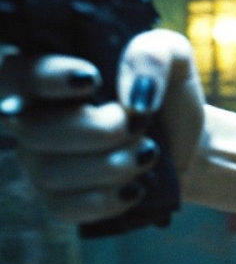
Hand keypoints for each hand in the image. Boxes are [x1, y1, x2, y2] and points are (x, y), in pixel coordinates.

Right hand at [0, 29, 204, 223]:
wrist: (189, 141)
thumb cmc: (167, 92)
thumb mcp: (171, 56)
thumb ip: (151, 56)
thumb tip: (133, 96)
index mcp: (49, 74)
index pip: (18, 75)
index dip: (47, 78)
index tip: (92, 80)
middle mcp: (33, 118)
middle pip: (33, 130)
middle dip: (95, 130)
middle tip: (139, 124)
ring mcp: (41, 160)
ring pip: (51, 172)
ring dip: (109, 165)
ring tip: (148, 154)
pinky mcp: (59, 197)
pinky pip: (64, 207)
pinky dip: (105, 199)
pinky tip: (135, 187)